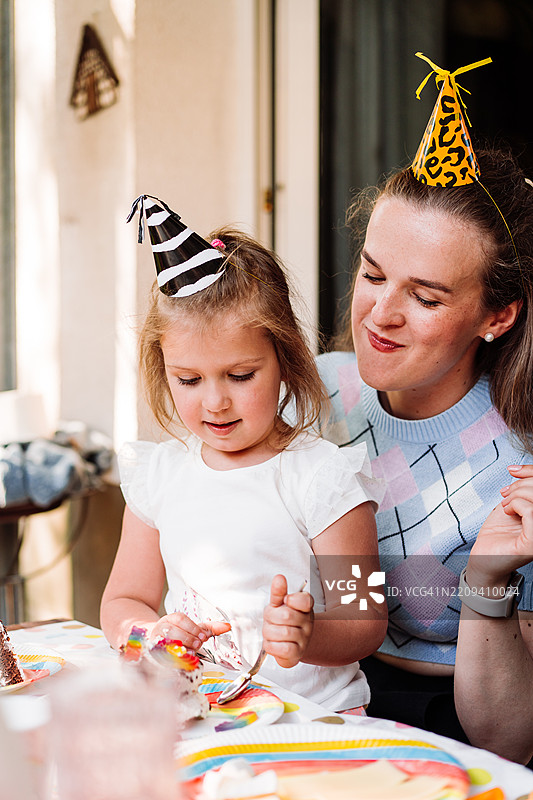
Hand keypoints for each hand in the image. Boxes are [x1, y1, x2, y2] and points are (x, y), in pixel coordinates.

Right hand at [149, 612, 230, 651]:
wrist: (157, 644)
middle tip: (198, 644)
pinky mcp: (152, 654)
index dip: (193, 628)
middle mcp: (161, 628)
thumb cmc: (180, 636)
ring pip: (164, 642)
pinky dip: (170, 658)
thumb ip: (210, 628)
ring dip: (179, 647)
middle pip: (172, 630)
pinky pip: (159, 656)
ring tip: (190, 651)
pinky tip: (178, 660)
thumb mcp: (194, 630)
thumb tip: (228, 626)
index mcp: (171, 619)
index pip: (180, 619)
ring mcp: (154, 641)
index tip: (203, 637)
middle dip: (187, 638)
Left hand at [262, 574, 313, 668]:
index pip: (306, 600)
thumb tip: (279, 578)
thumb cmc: (283, 621)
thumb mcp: (279, 604)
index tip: (286, 601)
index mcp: (305, 607)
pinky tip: (272, 643)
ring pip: (284, 632)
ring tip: (271, 631)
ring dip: (270, 632)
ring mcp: (304, 639)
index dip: (292, 599)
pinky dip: (273, 645)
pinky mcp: (297, 654)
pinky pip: (284, 648)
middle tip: (271, 620)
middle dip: (271, 617)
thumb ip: (278, 592)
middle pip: (287, 615)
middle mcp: (308, 623)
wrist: (290, 644)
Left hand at [469, 465, 532, 583]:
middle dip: (521, 485)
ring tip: (506, 504)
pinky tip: (507, 511)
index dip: (531, 472)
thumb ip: (522, 490)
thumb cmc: (499, 533)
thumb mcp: (512, 504)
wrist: (485, 557)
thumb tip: (519, 471)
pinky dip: (516, 504)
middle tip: (506, 494)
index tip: (513, 470)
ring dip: (516, 495)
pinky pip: (531, 512)